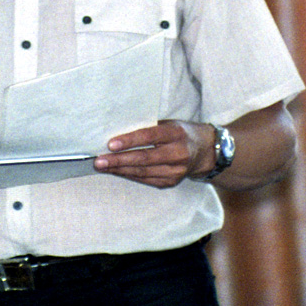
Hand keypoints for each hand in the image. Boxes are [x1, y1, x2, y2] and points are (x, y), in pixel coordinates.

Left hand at [94, 121, 215, 188]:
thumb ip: (149, 126)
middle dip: (118, 160)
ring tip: (102, 166)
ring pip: (143, 172)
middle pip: (144, 158)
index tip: (110, 144)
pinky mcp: (171, 182)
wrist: (206, 151)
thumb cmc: (180, 132)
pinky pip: (146, 180)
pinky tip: (116, 171)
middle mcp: (177, 153)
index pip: (149, 137)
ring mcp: (176, 171)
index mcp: (176, 134)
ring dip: (120, 169)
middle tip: (99, 160)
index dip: (129, 140)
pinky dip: (129, 175)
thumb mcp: (169, 123)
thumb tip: (118, 127)